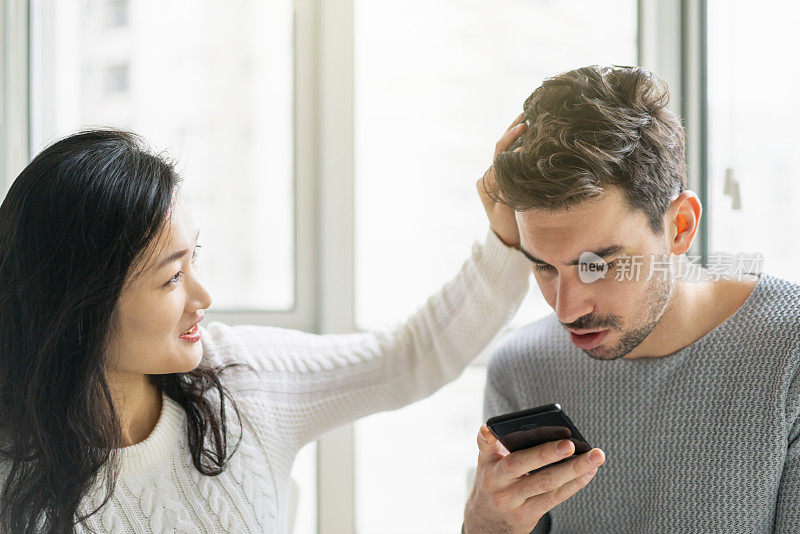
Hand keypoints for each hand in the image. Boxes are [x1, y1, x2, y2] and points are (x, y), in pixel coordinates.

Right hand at [463, 425, 604, 533]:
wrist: (487, 521)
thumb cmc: (491, 482)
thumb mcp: (484, 462)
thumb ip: (487, 443)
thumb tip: (487, 428)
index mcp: (491, 471)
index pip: (509, 458)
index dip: (533, 450)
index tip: (557, 438)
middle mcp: (502, 488)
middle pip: (530, 470)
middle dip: (551, 455)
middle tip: (573, 444)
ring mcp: (516, 504)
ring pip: (548, 484)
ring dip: (574, 470)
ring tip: (595, 456)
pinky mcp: (529, 515)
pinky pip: (555, 498)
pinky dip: (574, 483)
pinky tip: (588, 472)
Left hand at [476, 112, 526, 248]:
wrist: (509, 238)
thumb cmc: (508, 227)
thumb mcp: (505, 209)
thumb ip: (506, 184)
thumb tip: (514, 158)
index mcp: (485, 183)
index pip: (499, 161)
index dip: (512, 151)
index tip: (526, 144)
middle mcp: (488, 176)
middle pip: (499, 150)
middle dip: (511, 134)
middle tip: (526, 120)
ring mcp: (496, 175)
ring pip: (505, 149)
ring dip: (514, 133)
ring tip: (526, 117)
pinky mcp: (505, 175)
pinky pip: (511, 155)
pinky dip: (519, 142)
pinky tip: (529, 130)